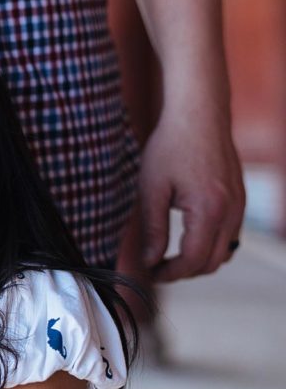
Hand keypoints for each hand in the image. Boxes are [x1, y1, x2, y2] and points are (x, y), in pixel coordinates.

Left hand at [138, 94, 245, 281]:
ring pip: (225, 252)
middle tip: (156, 268)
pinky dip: (211, 245)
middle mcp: (232, 212)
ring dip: (199, 261)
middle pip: (213, 263)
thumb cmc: (171, 147)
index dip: (170, 273)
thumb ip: (152, 228)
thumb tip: (149, 260)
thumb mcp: (151, 189)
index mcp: (209, 211)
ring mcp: (240, 206)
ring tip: (168, 257)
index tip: (149, 273)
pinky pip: (230, 235)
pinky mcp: (240, 200)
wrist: (199, 115)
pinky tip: (187, 239)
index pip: (193, 260)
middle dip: (184, 272)